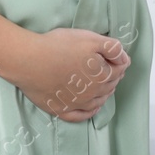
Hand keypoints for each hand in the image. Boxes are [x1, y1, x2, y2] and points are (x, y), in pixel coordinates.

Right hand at [7, 29, 130, 121]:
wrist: (29, 60)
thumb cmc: (59, 46)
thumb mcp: (90, 39)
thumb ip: (112, 48)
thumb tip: (125, 58)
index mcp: (101, 76)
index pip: (119, 70)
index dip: (120, 63)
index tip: (118, 58)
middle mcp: (92, 94)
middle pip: (109, 86)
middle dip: (113, 77)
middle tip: (111, 70)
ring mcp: (76, 104)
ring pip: (97, 102)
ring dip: (104, 94)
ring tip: (104, 86)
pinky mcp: (60, 110)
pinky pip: (80, 116)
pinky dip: (89, 112)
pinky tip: (92, 107)